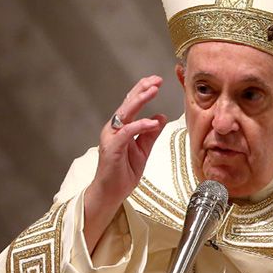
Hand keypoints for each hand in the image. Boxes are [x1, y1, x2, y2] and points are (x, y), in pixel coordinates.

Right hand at [84, 75, 167, 252]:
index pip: (132, 104)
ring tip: (153, 90)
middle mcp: (114, 128)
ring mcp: (111, 137)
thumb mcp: (143, 150)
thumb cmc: (124, 172)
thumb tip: (160, 117)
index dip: (143, 91)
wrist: (111, 192)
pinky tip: (152, 121)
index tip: (157, 81)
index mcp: (121, 127)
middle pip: (128, 104)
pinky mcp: (112, 148)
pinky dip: (139, 126)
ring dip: (140, 101)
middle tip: (156, 79)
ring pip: (125, 114)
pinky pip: (126, 133)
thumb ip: (150, 134)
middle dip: (142, 89)